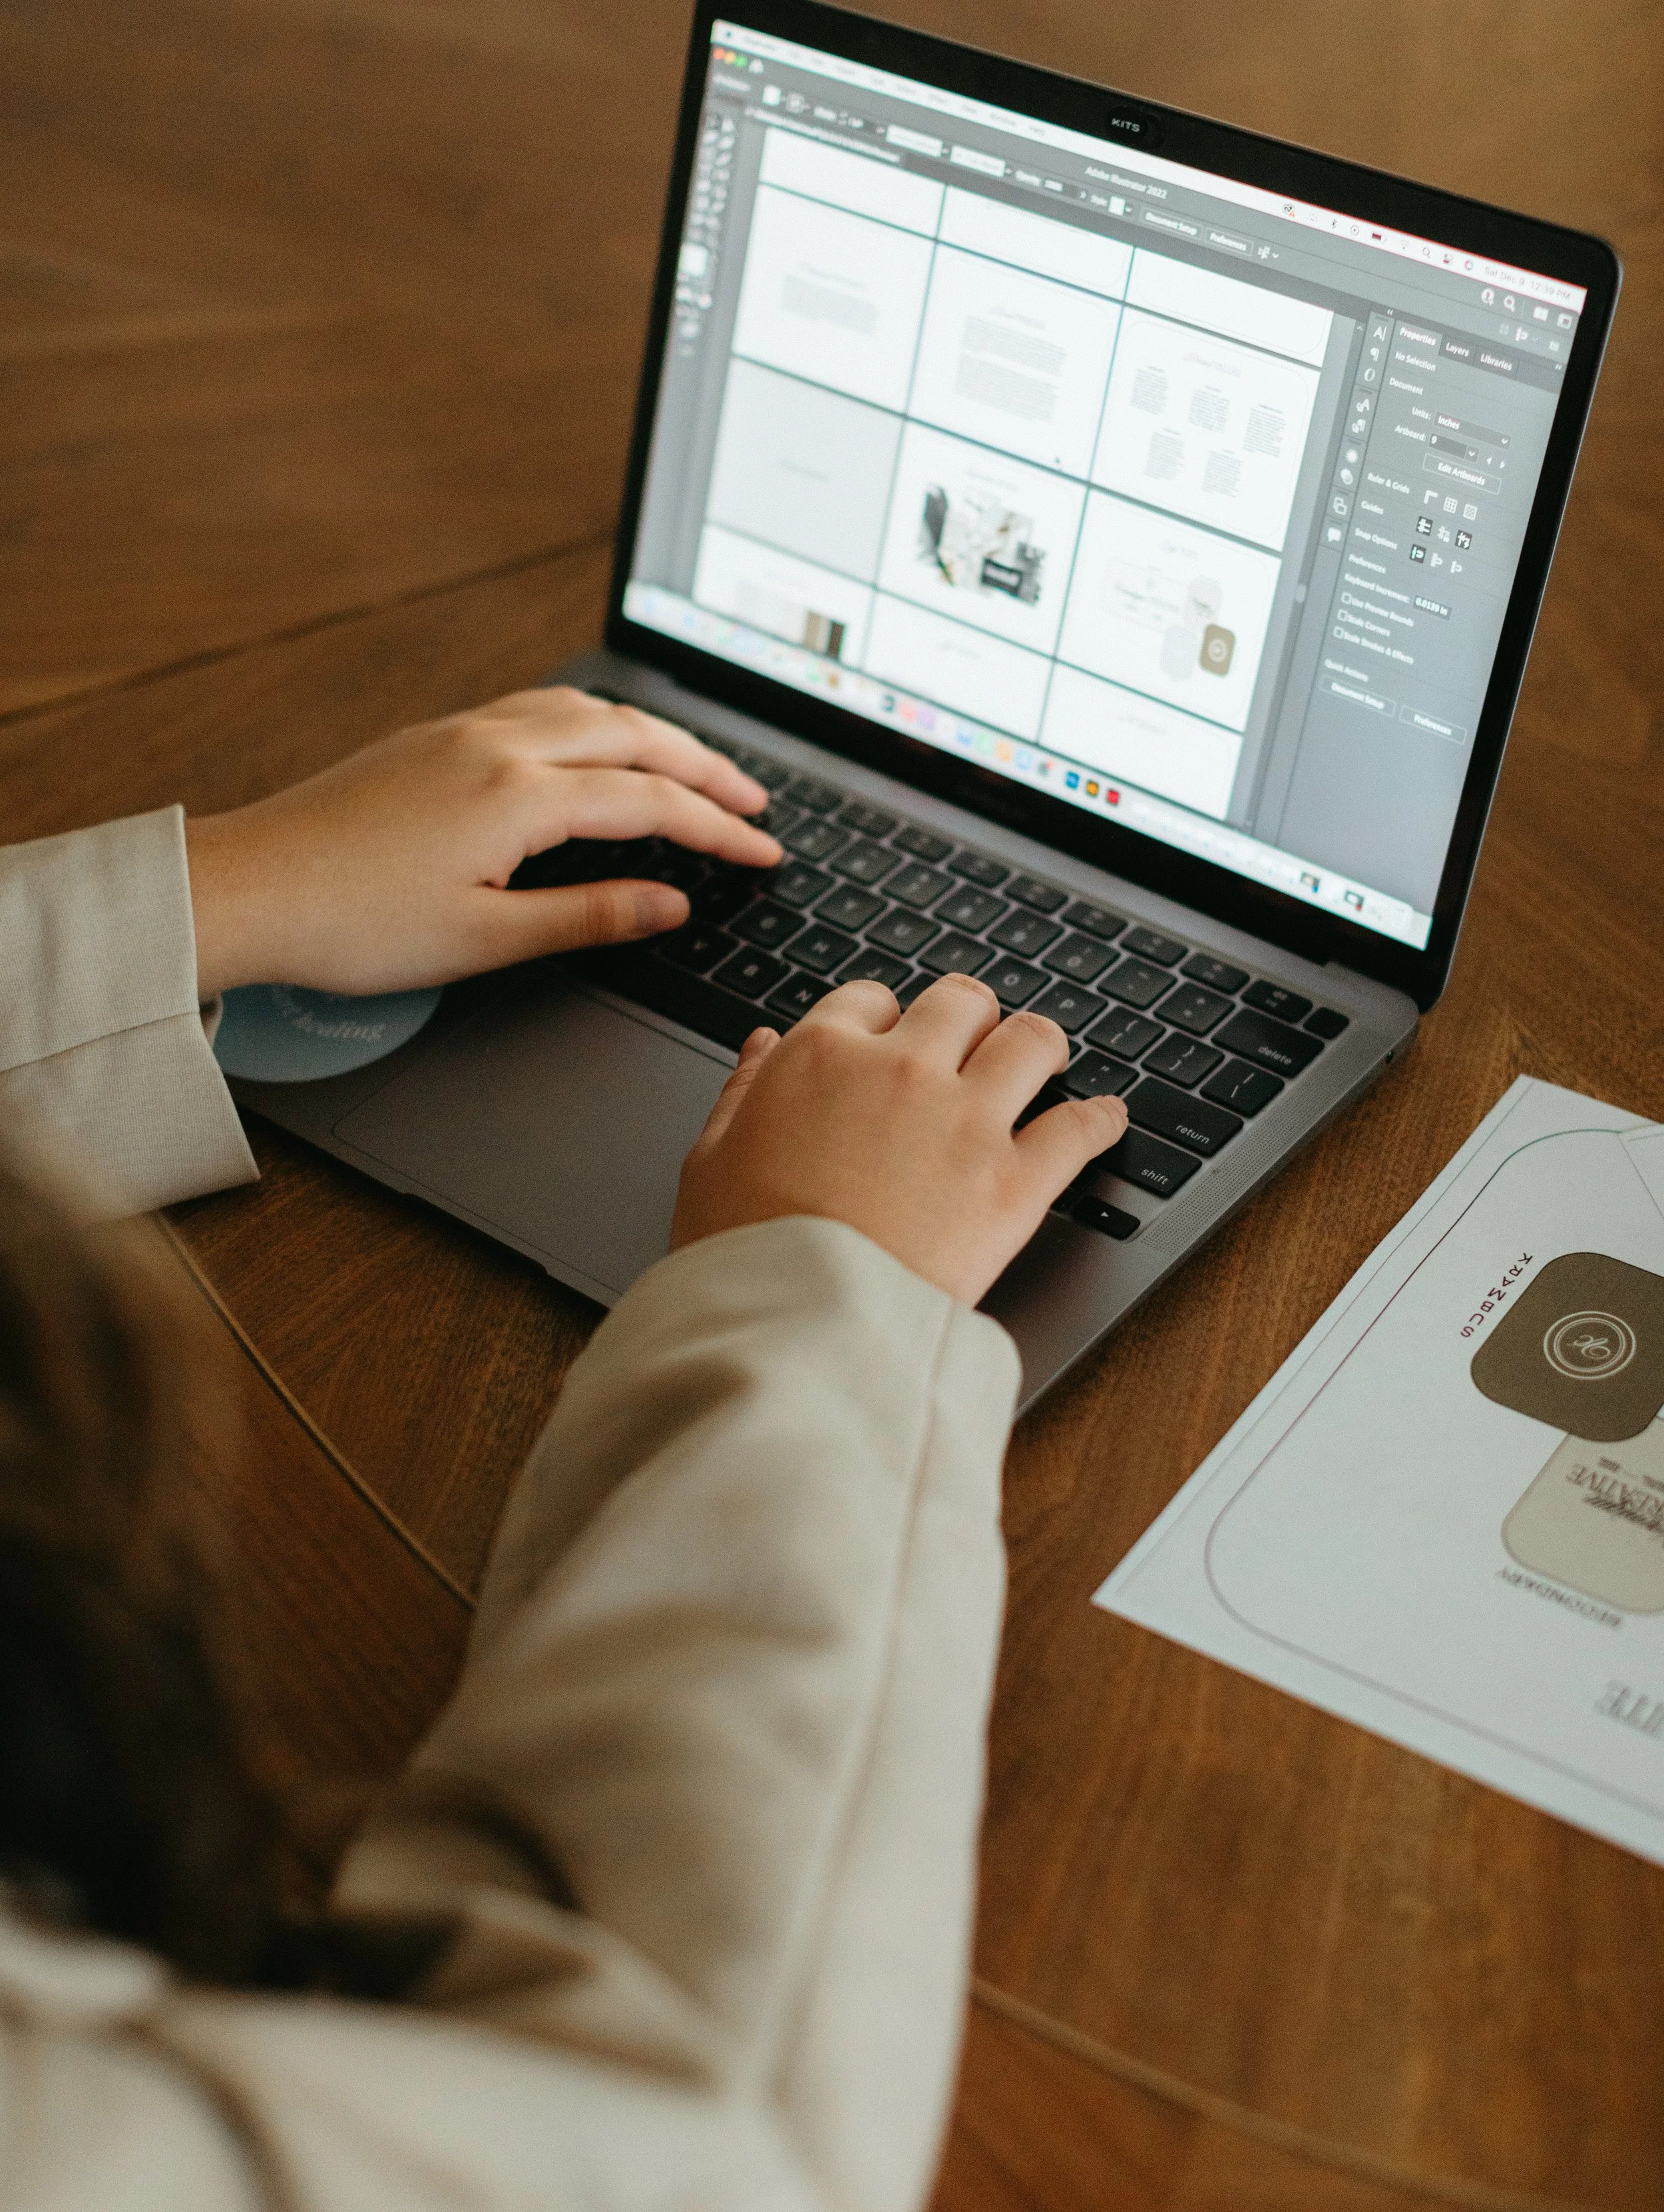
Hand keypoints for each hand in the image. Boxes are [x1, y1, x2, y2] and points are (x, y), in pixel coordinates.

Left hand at [184, 687, 780, 996]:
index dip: (719, 829)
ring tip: (694, 767)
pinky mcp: (434, 737)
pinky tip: (597, 743)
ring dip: (653, 734)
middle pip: (634, 736)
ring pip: (586, 709)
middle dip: (706, 767)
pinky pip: (539, 707)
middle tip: (755, 800)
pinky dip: (595, 720)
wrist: (249, 888)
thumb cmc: (351, 924)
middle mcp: (497, 745)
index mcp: (518, 796)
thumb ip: (589, 915)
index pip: (652, 803)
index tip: (764, 851)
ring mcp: (462, 731)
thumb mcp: (485, 938)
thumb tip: (669, 905)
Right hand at [671, 975, 1129, 1305]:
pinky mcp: (1015, 1182)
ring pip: (1031, 1041)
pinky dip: (1100, 1120)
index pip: (867, 998)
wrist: (795, 1326)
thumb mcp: (708, 1160)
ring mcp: (965, 1121)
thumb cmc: (743, 1254)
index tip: (890, 1039)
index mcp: (821, 1057)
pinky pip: (1079, 1128)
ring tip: (1046, 1060)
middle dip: (969, 1017)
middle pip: (960, 1003)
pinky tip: (1106, 1119)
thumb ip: (742, 1092)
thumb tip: (762, 1046)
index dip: (882, 1017)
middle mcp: (900, 1071)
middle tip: (975, 1040)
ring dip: (1039, 1046)